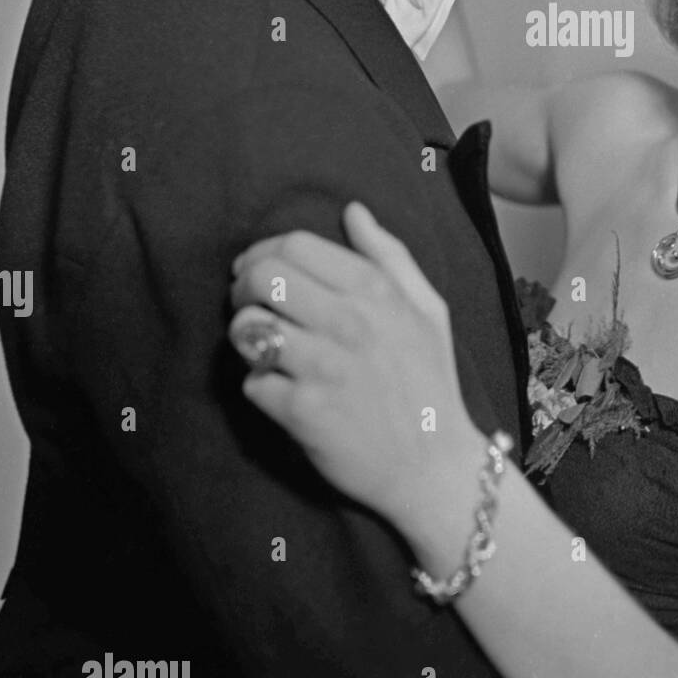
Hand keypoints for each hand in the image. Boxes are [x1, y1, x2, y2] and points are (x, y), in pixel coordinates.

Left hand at [228, 203, 483, 537]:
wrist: (434, 466)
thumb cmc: (430, 382)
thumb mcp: (428, 309)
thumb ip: (390, 255)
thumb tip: (353, 211)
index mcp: (376, 291)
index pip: (295, 245)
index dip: (264, 252)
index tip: (259, 269)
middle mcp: (349, 322)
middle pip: (261, 277)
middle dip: (243, 287)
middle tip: (251, 304)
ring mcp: (324, 367)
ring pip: (247, 328)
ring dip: (245, 337)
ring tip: (264, 347)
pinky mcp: (303, 411)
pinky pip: (252, 382)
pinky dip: (260, 387)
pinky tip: (282, 392)